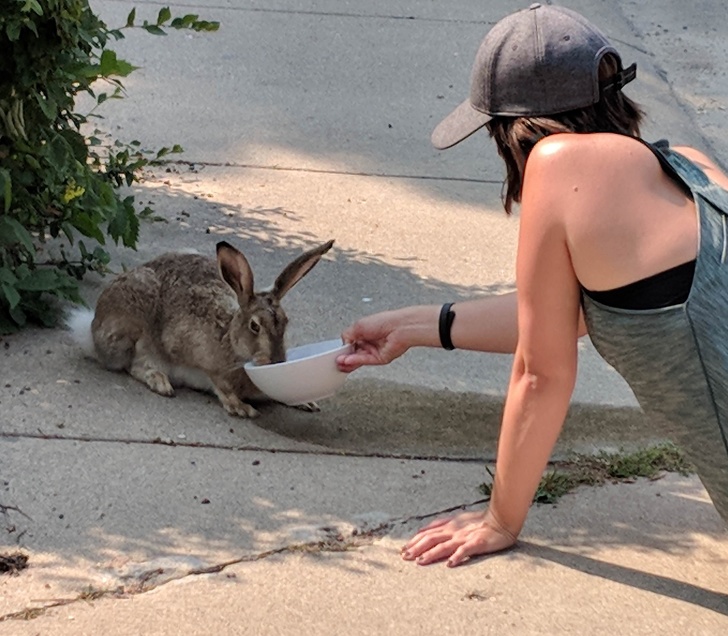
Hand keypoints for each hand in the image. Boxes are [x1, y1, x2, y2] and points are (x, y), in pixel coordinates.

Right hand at [336, 310, 412, 371]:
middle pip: (353, 353)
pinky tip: (347, 361)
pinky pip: (365, 361)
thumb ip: (347, 335)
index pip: (350, 343)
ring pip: (358, 359)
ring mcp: (374, 351)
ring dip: (348, 361)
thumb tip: (343, 343)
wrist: (400, 328)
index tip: (336, 352)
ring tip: (339, 362)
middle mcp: (369, 342)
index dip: (343, 348)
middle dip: (344, 357)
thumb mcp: (358, 325)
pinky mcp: (380, 359)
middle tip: (336, 359)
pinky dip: (355, 361)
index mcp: (364, 332)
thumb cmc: (384, 321)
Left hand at [401, 510, 517, 566]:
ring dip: (430, 553)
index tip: (404, 548)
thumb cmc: (481, 520)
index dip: (415, 540)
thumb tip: (426, 529)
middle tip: (404, 557)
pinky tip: (449, 564)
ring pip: (444, 545)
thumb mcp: (458, 519)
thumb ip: (443, 524)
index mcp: (449, 524)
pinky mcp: (477, 543)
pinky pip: (465, 550)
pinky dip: (457, 556)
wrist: (501, 518)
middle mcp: (454, 530)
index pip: (428, 532)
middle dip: (416, 547)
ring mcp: (464, 537)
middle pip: (431, 538)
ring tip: (419, 561)